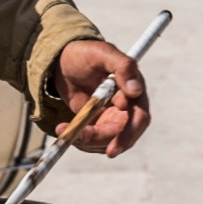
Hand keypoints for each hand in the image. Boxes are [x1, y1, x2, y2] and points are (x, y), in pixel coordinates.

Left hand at [53, 39, 150, 158]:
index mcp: (134, 91)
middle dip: (99, 140)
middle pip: (121, 135)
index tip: (112, 150)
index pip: (139, 118)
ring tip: (63, 128)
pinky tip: (64, 128)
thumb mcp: (102, 54)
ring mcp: (111, 118)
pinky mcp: (96, 125)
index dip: (128, 135)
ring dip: (84, 141)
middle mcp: (127, 108)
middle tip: (77, 138)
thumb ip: (123, 67)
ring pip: (105, 142)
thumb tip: (136, 90)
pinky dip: (78, 140)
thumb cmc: (86, 53)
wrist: (64, 62)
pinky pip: (91, 142)